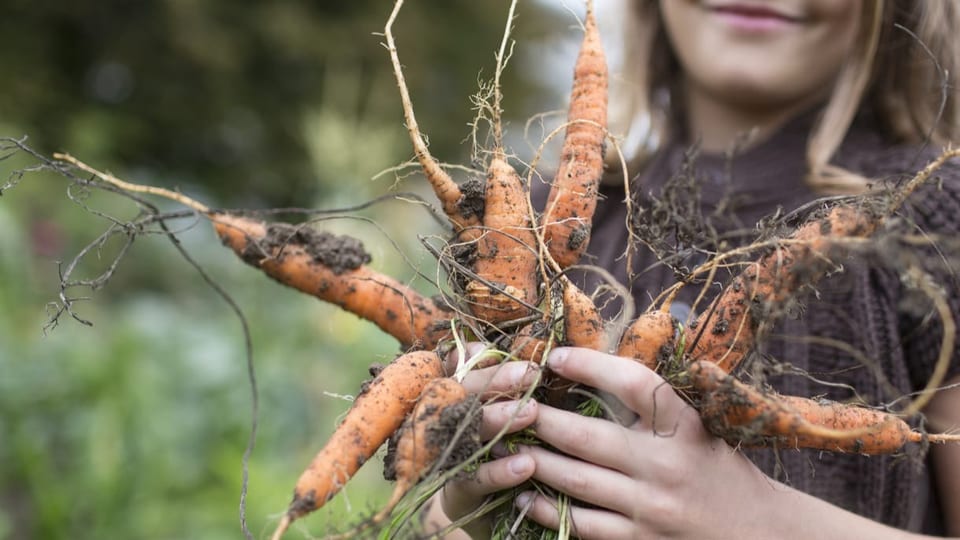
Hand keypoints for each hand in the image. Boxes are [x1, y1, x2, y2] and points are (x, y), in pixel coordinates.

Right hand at [423, 346, 541, 538]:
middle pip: (462, 395)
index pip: (463, 370)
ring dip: (498, 420)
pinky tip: (527, 463)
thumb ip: (494, 379)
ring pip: (467, 432)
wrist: (490, 506)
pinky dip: (500, 471)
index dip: (486, 361)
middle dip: (496, 382)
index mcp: (452, 396)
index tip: (517, 352)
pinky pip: (476, 479)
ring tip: (532, 411)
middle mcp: (442, 422)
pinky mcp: (456, 492)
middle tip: (531, 373)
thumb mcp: (498, 408)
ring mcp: (447, 456)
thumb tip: (483, 348)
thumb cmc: (500, 445)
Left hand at [512, 347, 777, 539]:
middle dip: (539, 419)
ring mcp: (652, 507)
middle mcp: (667, 465)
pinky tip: (525, 494)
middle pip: (586, 436)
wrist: (760, 534)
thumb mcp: (698, 428)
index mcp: (686, 426)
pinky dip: (546, 509)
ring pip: (574, 480)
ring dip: (534, 461)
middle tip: (509, 406)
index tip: (556, 357)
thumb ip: (655, 405)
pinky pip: (581, 524)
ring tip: (506, 445)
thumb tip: (592, 368)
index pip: (635, 383)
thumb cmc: (716, 470)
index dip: (591, 365)